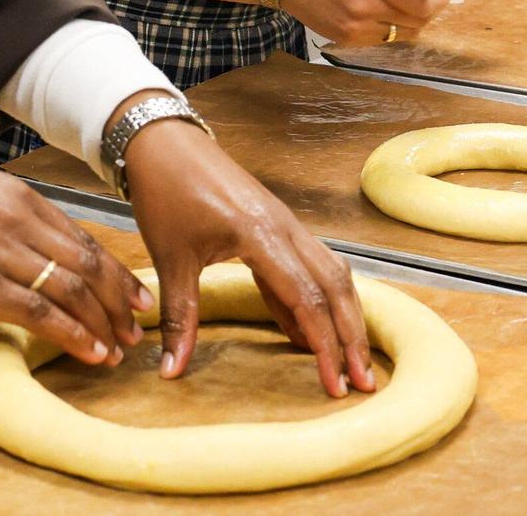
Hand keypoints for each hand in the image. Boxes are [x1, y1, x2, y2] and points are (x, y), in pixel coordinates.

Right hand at [0, 137, 150, 365]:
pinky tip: (88, 351)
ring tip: (117, 348)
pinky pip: (35, 313)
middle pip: (88, 265)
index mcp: (19, 197)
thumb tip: (30, 241)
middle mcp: (17, 221)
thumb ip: (6, 213)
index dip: (114, 271)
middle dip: (119, 299)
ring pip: (70, 291)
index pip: (83, 238)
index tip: (132, 292)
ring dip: (102, 323)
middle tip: (137, 325)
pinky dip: (70, 334)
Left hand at [119, 109, 373, 398]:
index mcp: (262, 235)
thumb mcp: (170, 257)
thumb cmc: (167, 192)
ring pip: (331, 274)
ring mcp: (285, 225)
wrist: (164, 141)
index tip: (333, 385)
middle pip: (335, 287)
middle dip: (352, 337)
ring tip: (350, 362)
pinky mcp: (277, 226)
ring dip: (344, 317)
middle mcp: (285, 229)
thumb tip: (171, 369)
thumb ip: (180, 316)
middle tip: (362, 383)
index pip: (307, 299)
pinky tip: (310, 333)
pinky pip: (309, 267)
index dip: (325, 345)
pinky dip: (316, 301)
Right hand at [278, 0, 451, 43]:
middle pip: (419, 21)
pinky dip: (393, 26)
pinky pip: (383, 39)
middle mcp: (365, 10)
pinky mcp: (344, 39)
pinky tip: (385, 7)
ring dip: (415, 17)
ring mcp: (354, 29)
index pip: (424, 1)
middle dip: (433, 4)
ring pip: (403, 33)